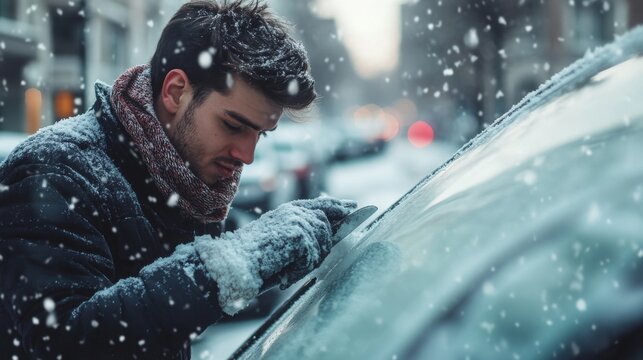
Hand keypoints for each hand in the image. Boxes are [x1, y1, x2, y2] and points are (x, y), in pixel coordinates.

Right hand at [195, 196, 356, 314]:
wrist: (234, 263)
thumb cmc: (252, 256)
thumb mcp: (279, 238)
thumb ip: (301, 233)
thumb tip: (328, 236)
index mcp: (289, 209)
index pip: (321, 204)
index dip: (338, 205)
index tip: (352, 206)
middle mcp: (295, 211)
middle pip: (326, 228)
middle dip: (321, 248)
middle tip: (298, 265)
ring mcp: (298, 221)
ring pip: (321, 246)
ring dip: (306, 263)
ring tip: (284, 267)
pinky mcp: (299, 234)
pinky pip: (312, 258)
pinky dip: (298, 271)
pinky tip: (283, 271)